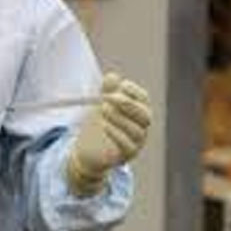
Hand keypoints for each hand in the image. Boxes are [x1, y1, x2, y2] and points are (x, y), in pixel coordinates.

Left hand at [66, 72, 151, 196]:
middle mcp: (141, 126)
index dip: (134, 91)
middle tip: (109, 97)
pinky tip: (104, 125)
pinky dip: (116, 134)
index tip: (121, 85)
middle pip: (144, 115)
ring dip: (119, 118)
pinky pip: (127, 145)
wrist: (86, 149)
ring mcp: (137, 142)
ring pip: (137, 131)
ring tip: (102, 108)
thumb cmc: (96, 123)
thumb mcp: (98, 104)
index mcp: (137, 111)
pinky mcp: (128, 155)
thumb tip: (112, 76)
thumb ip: (106, 91)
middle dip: (128, 104)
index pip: (143, 99)